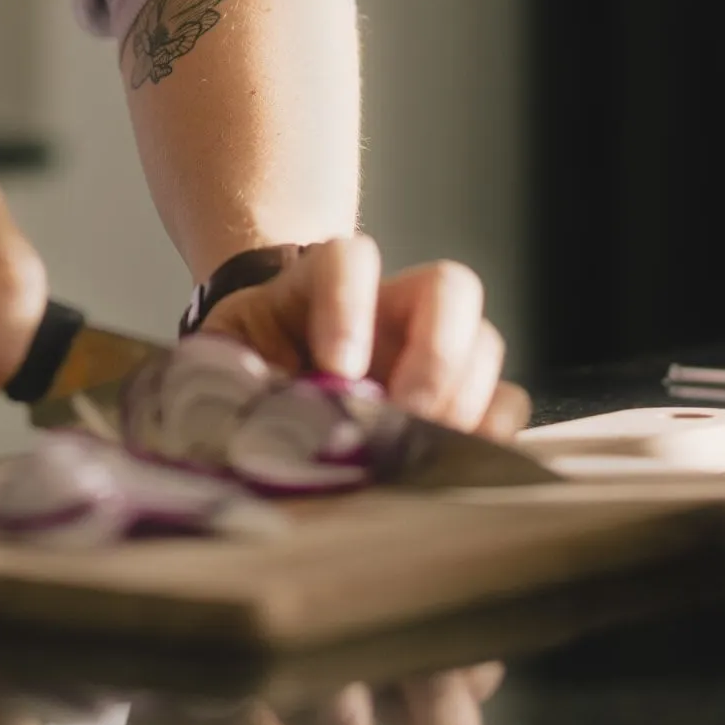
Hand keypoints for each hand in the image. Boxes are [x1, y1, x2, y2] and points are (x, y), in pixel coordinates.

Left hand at [198, 232, 527, 435]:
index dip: (350, 304)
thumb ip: (227, 382)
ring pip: (483, 344)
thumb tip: (241, 431)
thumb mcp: (220, 362)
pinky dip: (490, 433)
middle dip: (436, 351)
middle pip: (447, 289)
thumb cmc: (240, 367)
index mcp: (322, 283)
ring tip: (426, 447)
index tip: (335, 368)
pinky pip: (504, 403)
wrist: (260, 379)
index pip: (349, 261)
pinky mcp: (455, 398)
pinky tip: (454, 462)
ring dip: (464, 398)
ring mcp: (431, 349)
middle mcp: (391, 307)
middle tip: (405, 410)